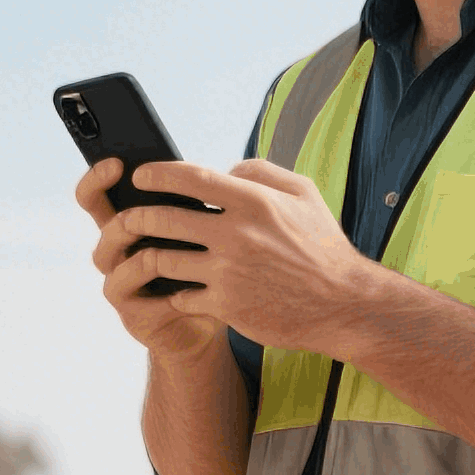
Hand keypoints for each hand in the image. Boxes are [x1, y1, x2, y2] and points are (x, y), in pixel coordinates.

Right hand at [77, 157, 221, 360]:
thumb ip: (209, 207)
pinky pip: (128, 288)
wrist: (217, 321)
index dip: (100, 176)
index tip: (115, 160)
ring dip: (127, 232)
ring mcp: (121, 279)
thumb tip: (232, 173)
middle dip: (101, 190)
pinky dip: (153, 276)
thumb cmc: (214, 270)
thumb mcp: (213, 235)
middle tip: (120, 174)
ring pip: (107, 251)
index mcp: (136, 223)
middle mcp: (120, 249)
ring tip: (154, 219)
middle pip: (96, 216)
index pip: (103, 193)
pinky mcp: (131, 310)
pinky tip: (180, 272)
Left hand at [120, 159, 382, 354]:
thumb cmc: (323, 247)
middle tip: (130, 219)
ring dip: (149, 256)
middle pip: (161, 218)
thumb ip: (262, 172)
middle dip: (136, 217)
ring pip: (162, 259)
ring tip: (147, 255)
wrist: (344, 304)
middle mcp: (238, 234)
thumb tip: (224, 170)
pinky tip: (181, 290)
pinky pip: (181, 295)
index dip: (157, 173)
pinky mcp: (226, 305)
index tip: (141, 175)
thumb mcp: (304, 194)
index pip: (190, 177)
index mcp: (255, 201)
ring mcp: (229, 271)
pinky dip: (176, 292)